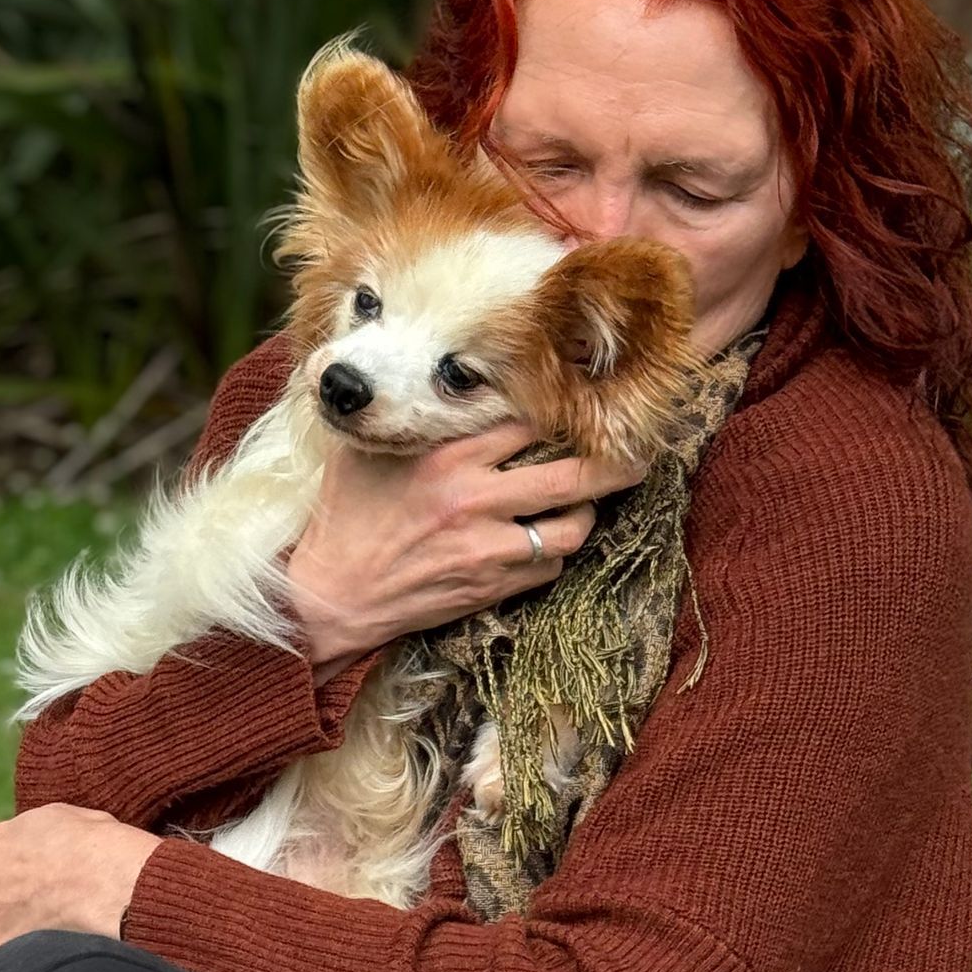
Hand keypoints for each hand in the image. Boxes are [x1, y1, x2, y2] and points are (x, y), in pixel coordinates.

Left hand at [0, 805, 158, 948]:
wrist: (118, 884)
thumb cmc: (101, 848)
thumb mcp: (66, 818)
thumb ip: (37, 832)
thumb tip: (41, 843)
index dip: (16, 877)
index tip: (36, 888)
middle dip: (9, 906)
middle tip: (44, 913)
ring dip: (15, 932)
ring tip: (53, 933)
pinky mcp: (1, 946)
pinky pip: (9, 956)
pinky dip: (28, 956)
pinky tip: (55, 950)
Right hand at [285, 423, 640, 669]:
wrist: (330, 598)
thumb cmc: (342, 519)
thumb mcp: (362, 452)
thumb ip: (401, 416)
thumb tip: (416, 374)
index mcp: (447, 454)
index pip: (531, 420)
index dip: (568, 409)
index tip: (591, 401)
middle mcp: (474, 498)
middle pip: (574, 473)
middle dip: (618, 463)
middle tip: (641, 455)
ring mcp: (486, 547)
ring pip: (572, 527)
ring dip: (586, 515)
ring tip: (585, 504)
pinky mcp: (489, 587)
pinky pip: (548, 567)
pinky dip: (551, 556)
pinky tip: (541, 545)